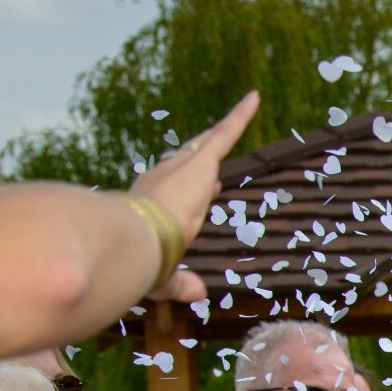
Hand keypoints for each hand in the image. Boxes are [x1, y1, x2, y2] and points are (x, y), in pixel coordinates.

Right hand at [129, 91, 259, 299]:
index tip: (209, 182)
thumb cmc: (139, 262)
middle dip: (204, 152)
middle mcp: (163, 177)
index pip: (176, 188)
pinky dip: (241, 116)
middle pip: (189, 161)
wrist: (136, 239)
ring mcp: (182, 168)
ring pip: (208, 143)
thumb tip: (198, 294)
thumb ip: (180, 284)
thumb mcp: (162, 277)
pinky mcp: (201, 162)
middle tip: (218, 140)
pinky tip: (256, 97)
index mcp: (150, 202)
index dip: (194, 185)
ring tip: (245, 110)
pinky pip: (225, 133)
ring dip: (226, 128)